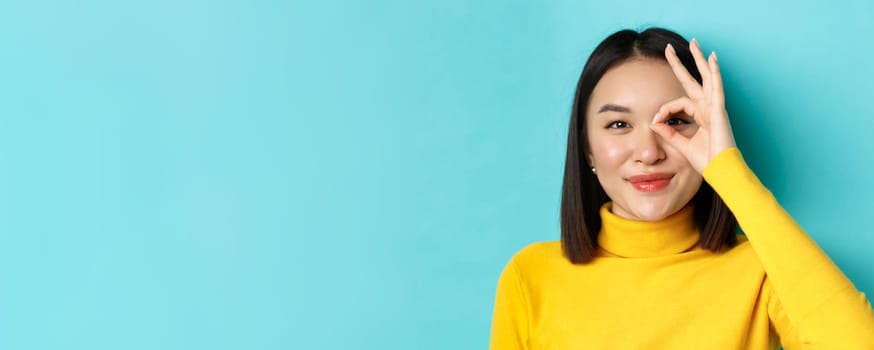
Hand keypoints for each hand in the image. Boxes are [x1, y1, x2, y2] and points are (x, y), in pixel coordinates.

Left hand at [650, 39, 736, 173]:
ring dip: (700, 60)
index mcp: (700, 115)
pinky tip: (712, 59)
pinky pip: (717, 88)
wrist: (722, 172)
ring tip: (695, 43)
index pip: (679, 102)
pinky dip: (715, 73)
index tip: (655, 121)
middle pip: (694, 80)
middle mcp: (708, 108)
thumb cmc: (707, 161)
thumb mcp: (681, 144)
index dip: (664, 109)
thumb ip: (668, 132)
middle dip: (683, 64)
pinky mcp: (720, 112)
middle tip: (670, 48)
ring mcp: (715, 108)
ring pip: (707, 78)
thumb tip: (653, 122)